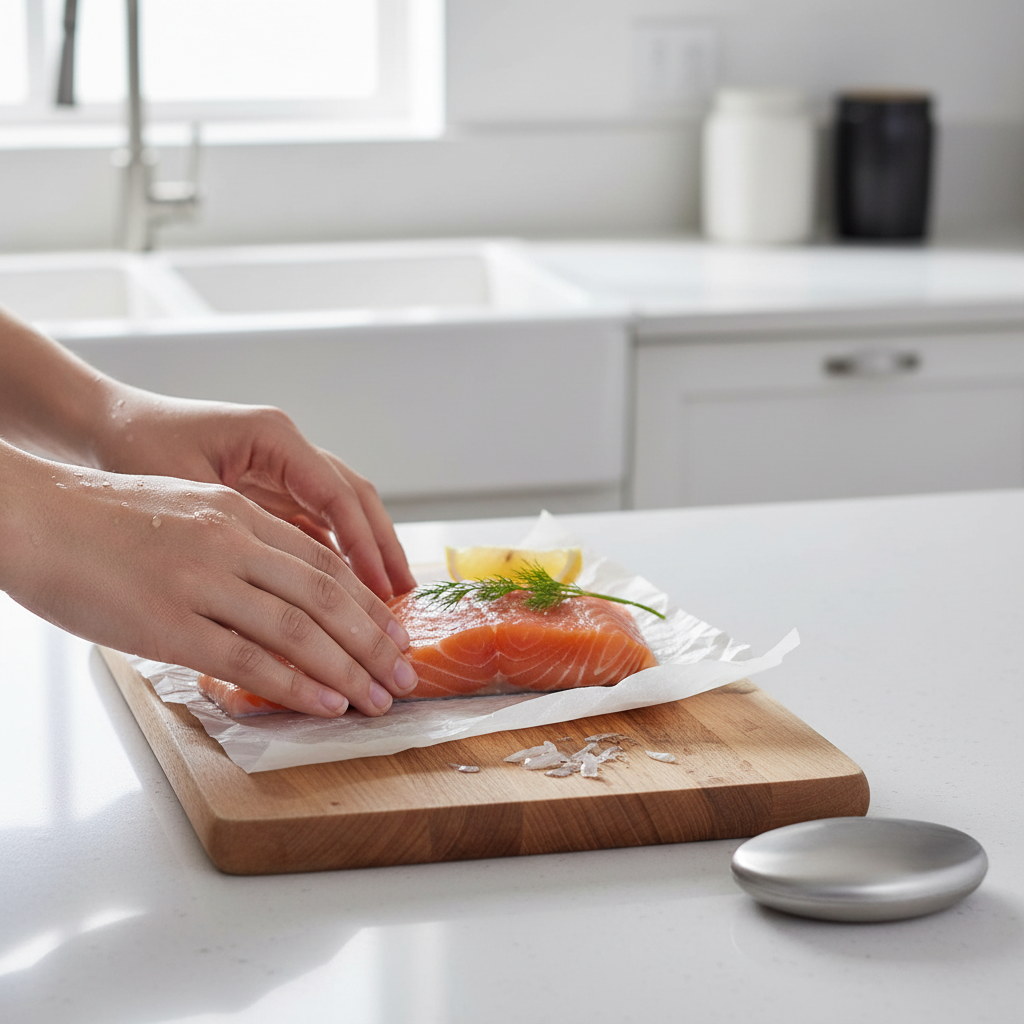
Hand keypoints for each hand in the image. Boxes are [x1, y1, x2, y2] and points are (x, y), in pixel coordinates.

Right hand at [0, 446, 418, 716]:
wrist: (28, 515)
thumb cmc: (97, 519)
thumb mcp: (182, 511)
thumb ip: (231, 544)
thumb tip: (270, 588)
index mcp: (236, 514)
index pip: (322, 562)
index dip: (364, 601)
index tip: (392, 632)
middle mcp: (229, 543)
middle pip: (325, 596)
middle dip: (373, 641)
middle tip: (403, 675)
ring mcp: (200, 582)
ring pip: (297, 630)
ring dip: (347, 670)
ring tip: (378, 699)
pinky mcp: (167, 623)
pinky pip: (247, 659)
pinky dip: (295, 683)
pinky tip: (325, 703)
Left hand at [91, 386, 416, 600]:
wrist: (97, 425)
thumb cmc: (131, 448)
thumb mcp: (182, 491)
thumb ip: (237, 536)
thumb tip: (280, 596)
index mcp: (273, 438)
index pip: (337, 494)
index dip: (364, 545)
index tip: (382, 589)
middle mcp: (287, 448)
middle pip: (354, 498)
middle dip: (382, 548)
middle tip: (403, 598)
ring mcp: (280, 466)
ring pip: (342, 509)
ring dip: (367, 550)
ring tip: (390, 596)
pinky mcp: (268, 485)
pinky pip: (315, 519)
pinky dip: (336, 551)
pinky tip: (347, 586)